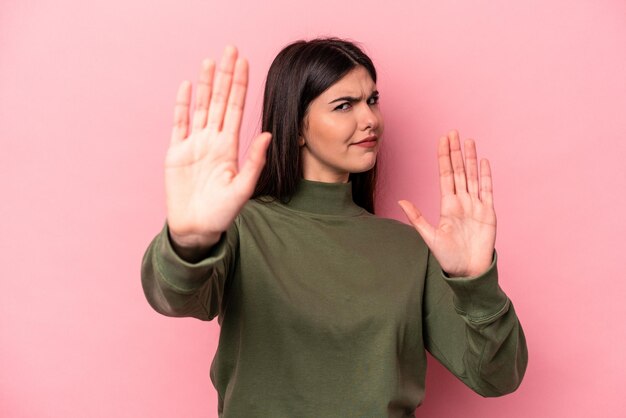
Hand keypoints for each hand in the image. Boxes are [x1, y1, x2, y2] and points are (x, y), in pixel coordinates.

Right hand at [165, 46, 270, 251]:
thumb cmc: (222, 213)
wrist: (197, 228)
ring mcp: (194, 144)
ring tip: (208, 61)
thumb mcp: (243, 188)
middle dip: (225, 76)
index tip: (244, 63)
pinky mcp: (175, 152)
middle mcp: (213, 140)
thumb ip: (254, 161)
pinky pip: (178, 123)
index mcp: (229, 147)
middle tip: (230, 50)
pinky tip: (185, 86)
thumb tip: (266, 134)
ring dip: (204, 84)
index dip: (239, 85)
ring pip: (200, 107)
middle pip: (219, 101)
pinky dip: (181, 105)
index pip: (236, 108)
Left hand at [399, 130, 495, 276]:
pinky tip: (484, 162)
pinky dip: (486, 176)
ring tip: (469, 141)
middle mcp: (462, 202)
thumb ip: (417, 217)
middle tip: (453, 133)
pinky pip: (488, 190)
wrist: (468, 271)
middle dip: (456, 152)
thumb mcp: (429, 236)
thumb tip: (401, 201)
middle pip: (459, 171)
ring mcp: (476, 205)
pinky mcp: (488, 212)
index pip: (445, 175)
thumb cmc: (448, 257)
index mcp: (447, 205)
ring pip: (473, 176)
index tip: (442, 141)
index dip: (444, 158)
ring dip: (471, 159)